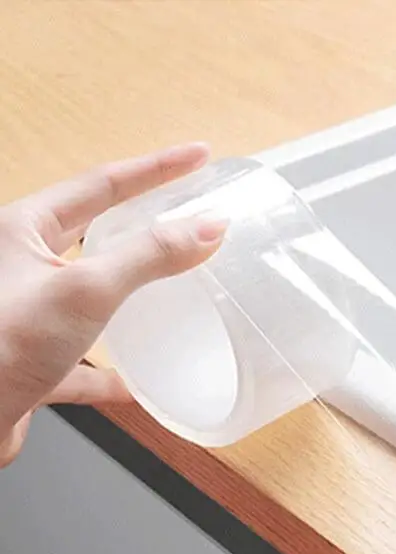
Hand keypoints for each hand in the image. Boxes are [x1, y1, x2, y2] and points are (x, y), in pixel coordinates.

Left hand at [0, 143, 226, 465]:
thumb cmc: (4, 344)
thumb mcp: (86, 289)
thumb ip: (149, 256)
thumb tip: (207, 227)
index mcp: (23, 230)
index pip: (103, 184)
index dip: (156, 168)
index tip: (199, 157)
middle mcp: (21, 266)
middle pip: (97, 234)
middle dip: (143, 225)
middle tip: (187, 214)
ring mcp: (27, 315)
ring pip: (91, 296)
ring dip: (131, 297)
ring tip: (171, 294)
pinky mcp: (32, 360)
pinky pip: (82, 363)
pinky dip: (111, 374)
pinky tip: (136, 386)